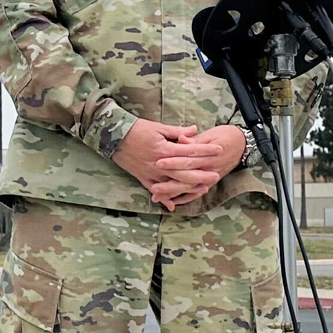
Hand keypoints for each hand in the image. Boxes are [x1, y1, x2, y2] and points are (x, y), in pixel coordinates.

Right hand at [115, 120, 244, 210]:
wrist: (113, 136)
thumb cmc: (136, 129)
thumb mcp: (158, 127)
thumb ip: (177, 131)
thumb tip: (194, 130)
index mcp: (165, 149)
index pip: (190, 151)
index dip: (206, 151)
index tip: (219, 150)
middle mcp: (160, 164)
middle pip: (185, 172)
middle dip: (202, 174)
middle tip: (216, 175)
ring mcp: (151, 173)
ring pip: (173, 184)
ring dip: (188, 188)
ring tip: (202, 189)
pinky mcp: (142, 178)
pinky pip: (155, 191)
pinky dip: (164, 198)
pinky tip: (173, 205)